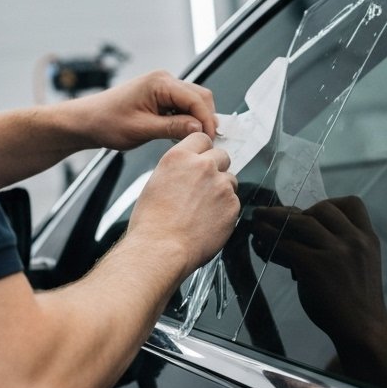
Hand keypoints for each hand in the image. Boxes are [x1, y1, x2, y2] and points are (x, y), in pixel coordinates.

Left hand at [67, 71, 218, 150]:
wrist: (87, 121)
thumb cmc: (106, 122)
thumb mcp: (142, 129)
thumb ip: (173, 127)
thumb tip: (199, 128)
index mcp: (159, 83)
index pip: (196, 99)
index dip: (206, 120)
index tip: (210, 139)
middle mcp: (164, 80)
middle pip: (200, 97)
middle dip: (205, 119)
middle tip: (205, 142)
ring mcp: (163, 87)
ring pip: (193, 102)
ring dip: (196, 120)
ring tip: (192, 140)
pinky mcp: (160, 96)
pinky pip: (182, 106)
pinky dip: (186, 119)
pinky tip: (180, 134)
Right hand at [127, 133, 239, 277]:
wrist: (161, 249)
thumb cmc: (151, 224)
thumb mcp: (156, 183)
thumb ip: (178, 170)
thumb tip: (188, 171)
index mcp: (179, 157)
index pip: (201, 138)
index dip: (203, 150)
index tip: (203, 159)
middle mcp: (203, 166)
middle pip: (221, 156)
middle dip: (216, 168)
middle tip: (205, 187)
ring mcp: (220, 185)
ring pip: (230, 179)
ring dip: (222, 189)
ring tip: (203, 209)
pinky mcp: (232, 205)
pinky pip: (234, 201)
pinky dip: (225, 210)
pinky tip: (208, 221)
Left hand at [252, 196, 386, 345]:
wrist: (364, 329)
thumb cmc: (358, 299)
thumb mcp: (360, 264)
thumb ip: (339, 245)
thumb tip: (300, 231)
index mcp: (368, 238)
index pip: (352, 204)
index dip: (329, 204)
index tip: (311, 212)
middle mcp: (354, 240)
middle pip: (322, 209)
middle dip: (297, 211)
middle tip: (277, 217)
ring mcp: (335, 253)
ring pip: (300, 222)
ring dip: (274, 217)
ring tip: (258, 219)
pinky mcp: (314, 267)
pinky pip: (286, 244)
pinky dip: (269, 239)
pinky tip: (259, 240)